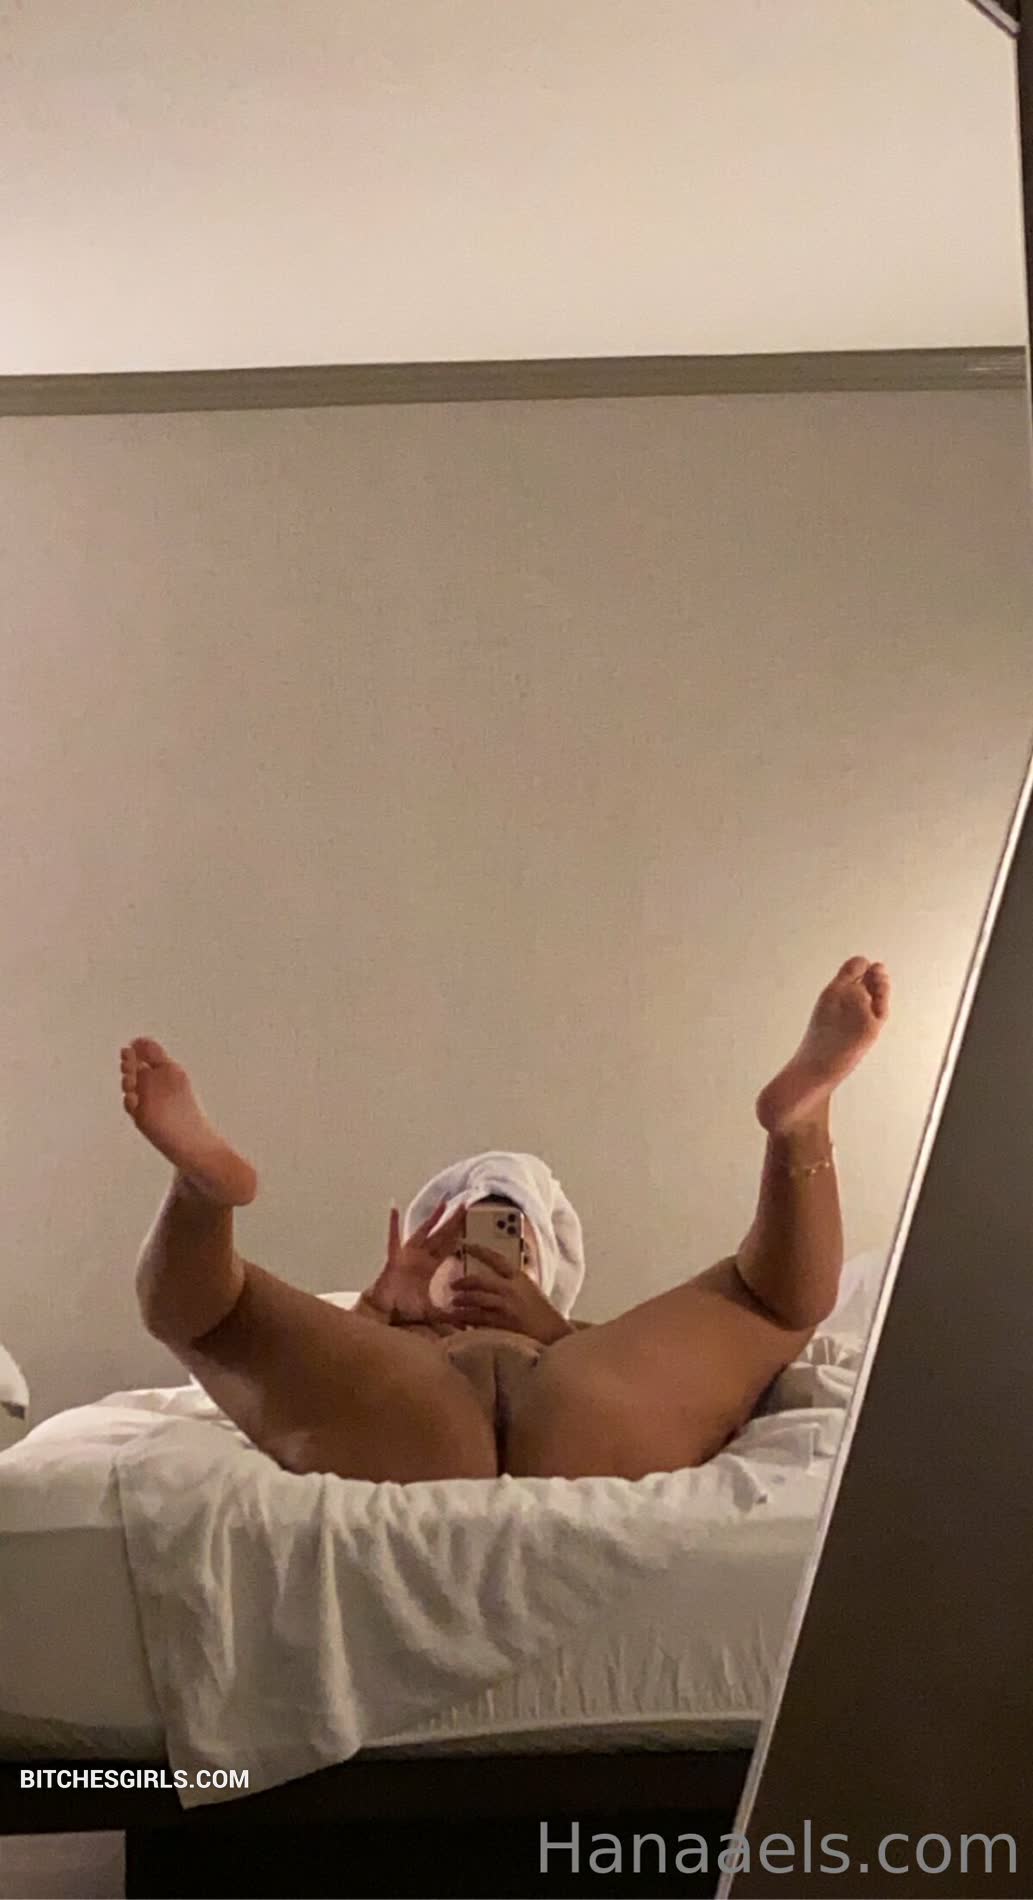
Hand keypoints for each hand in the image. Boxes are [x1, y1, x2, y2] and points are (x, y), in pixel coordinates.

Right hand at [362, 1200, 466, 1324]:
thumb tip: (465, 1326)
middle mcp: (420, 1256)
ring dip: (433, 1218)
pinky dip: (393, 1223)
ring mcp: (407, 1254)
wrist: (383, 1312)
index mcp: (429, 1266)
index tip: (470, 1223)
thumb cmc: (402, 1309)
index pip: (448, 1247)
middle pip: (440, 1235)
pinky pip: (394, 1237)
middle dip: (453, 1220)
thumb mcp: (430, 1312)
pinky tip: (394, 1208)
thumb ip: (447, 1317)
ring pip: (424, 1232)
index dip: (459, 1235)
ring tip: (444, 1202)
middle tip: (465, 1205)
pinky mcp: (394, 1257)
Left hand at [447, 1243, 574, 1343]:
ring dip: (461, 1301)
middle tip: (453, 1285)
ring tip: (453, 1303)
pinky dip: (465, 1318)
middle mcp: (512, 1290)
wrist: (555, 1336)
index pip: (496, 1258)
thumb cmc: (543, 1315)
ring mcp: (506, 1307)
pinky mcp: (502, 1324)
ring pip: (475, 1299)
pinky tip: (458, 1320)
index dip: (479, 1250)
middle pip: (480, 1280)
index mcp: (519, 1278)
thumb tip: (494, 1277)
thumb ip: (513, 1283)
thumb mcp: (530, 1291)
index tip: (464, 1244)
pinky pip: (477, 1319)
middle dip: (463, 1282)